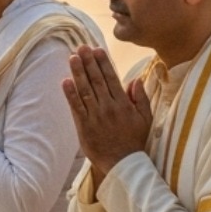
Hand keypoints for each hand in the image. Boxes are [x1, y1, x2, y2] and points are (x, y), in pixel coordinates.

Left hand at [61, 45, 151, 180]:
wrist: (123, 164)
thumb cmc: (135, 141)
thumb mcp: (145, 118)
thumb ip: (141, 98)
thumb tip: (135, 79)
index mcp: (124, 104)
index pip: (111, 78)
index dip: (103, 63)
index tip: (97, 50)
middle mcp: (108, 107)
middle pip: (96, 80)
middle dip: (88, 62)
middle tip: (81, 47)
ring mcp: (95, 117)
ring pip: (85, 90)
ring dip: (78, 73)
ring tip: (72, 58)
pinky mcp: (84, 127)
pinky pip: (76, 107)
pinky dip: (70, 94)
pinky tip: (65, 81)